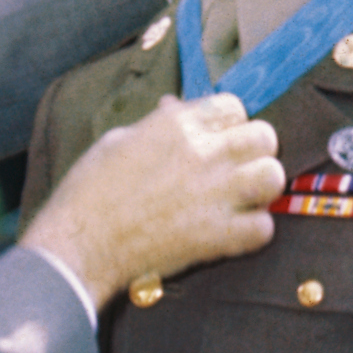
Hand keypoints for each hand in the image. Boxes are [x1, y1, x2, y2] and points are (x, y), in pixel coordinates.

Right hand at [24, 94, 282, 310]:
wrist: (79, 245)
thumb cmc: (89, 192)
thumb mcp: (120, 140)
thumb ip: (159, 124)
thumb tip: (175, 107)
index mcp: (178, 125)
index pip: (233, 107)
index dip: (230, 124)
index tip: (219, 141)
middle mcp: (203, 153)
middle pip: (264, 137)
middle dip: (255, 152)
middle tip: (237, 170)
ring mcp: (214, 195)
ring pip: (273, 178)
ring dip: (262, 188)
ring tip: (242, 199)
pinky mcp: (217, 237)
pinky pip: (264, 228)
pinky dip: (253, 231)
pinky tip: (233, 232)